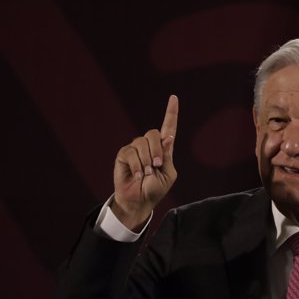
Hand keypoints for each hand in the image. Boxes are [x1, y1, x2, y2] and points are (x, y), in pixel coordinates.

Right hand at [112, 95, 177, 229]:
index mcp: (163, 149)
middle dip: (157, 150)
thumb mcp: (167, 174)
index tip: (174, 97)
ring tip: (146, 174)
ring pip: (142, 143)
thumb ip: (168, 156)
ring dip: (146, 160)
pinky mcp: (124, 155)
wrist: (140, 200)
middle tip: (157, 166)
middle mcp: (149, 145)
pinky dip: (136, 166)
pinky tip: (137, 175)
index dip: (171, 112)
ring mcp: (135, 149)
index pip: (168, 127)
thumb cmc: (155, 188)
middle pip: (154, 133)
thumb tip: (169, 137)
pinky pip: (131, 153)